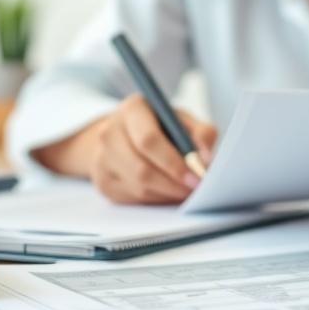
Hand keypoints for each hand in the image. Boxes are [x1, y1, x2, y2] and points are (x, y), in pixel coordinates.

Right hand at [38, 95, 216, 204]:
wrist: (125, 135)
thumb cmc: (160, 125)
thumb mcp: (183, 119)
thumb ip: (202, 133)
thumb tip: (206, 160)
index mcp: (131, 110)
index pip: (148, 140)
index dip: (174, 162)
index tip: (197, 176)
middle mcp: (109, 132)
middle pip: (141, 168)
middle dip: (173, 184)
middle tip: (195, 189)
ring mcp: (102, 159)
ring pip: (138, 187)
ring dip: (167, 194)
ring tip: (186, 190)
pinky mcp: (103, 182)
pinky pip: (134, 199)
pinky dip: (157, 199)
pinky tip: (169, 192)